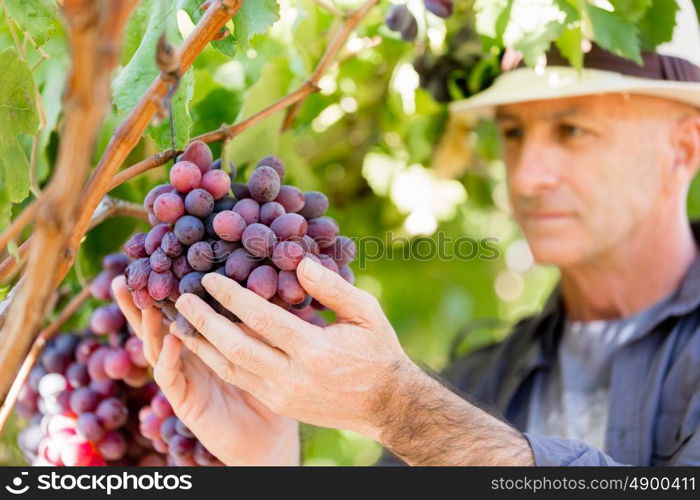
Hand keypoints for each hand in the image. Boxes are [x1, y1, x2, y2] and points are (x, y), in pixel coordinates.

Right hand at [111, 276, 299, 465]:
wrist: (270, 438)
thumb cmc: (272, 387)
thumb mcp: (267, 346)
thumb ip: (258, 318)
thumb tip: (271, 278)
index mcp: (204, 341)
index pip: (180, 310)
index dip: (168, 288)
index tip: (159, 259)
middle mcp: (188, 357)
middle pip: (156, 325)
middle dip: (139, 302)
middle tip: (125, 274)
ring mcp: (183, 379)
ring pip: (157, 347)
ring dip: (149, 324)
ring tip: (144, 299)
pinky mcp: (184, 401)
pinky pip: (170, 377)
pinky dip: (169, 357)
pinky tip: (170, 338)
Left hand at [171, 256, 416, 440]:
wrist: (386, 405)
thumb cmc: (378, 351)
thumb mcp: (366, 313)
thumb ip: (333, 288)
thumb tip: (299, 262)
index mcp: (315, 351)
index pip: (263, 319)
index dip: (232, 297)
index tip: (210, 277)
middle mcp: (293, 376)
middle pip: (236, 346)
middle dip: (204, 320)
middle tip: (181, 298)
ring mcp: (282, 394)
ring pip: (230, 368)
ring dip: (201, 343)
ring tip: (179, 320)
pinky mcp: (279, 403)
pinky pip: (240, 379)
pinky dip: (216, 359)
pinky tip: (202, 343)